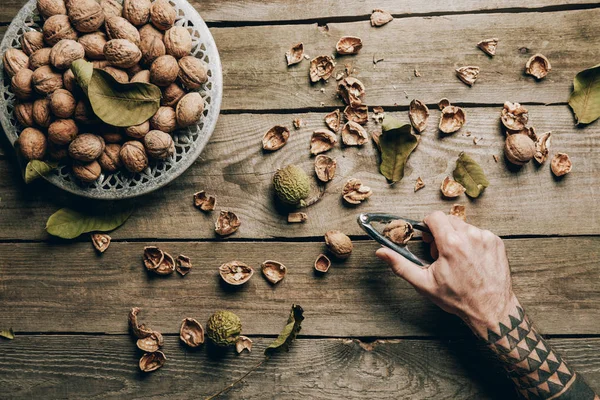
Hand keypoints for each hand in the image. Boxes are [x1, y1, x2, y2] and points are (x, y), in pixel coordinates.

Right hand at [376, 211, 517, 336]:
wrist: (491, 309)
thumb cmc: (457, 298)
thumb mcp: (424, 283)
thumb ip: (400, 265)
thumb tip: (381, 252)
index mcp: (451, 244)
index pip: (434, 216)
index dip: (427, 225)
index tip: (428, 239)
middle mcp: (470, 236)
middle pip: (448, 219)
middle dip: (441, 232)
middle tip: (440, 253)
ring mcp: (486, 238)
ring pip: (463, 226)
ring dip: (456, 237)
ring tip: (456, 259)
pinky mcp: (497, 242)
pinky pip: (478, 232)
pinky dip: (471, 242)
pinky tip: (470, 260)